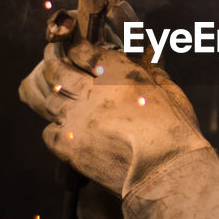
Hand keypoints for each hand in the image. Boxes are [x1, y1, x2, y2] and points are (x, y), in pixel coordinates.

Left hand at [18, 41, 204, 197]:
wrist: (164, 173)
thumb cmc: (175, 134)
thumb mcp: (171, 93)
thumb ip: (154, 72)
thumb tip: (149, 56)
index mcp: (117, 75)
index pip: (83, 50)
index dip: (75, 45)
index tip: (73, 45)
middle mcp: (91, 94)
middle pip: (55, 68)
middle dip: (50, 59)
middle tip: (50, 56)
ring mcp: (76, 120)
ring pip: (45, 97)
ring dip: (43, 88)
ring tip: (43, 83)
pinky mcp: (70, 146)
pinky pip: (48, 130)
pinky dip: (51, 125)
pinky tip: (59, 125)